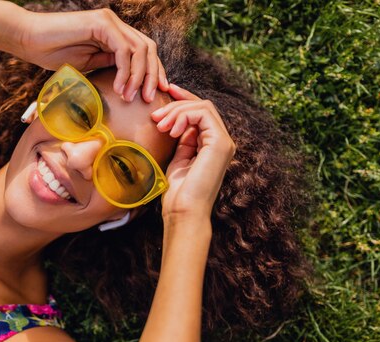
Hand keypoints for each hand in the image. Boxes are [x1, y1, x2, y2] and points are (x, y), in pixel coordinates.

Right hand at [17, 8, 168, 102]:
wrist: (30, 40)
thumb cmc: (53, 53)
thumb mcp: (89, 65)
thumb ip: (109, 68)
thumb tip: (130, 84)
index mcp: (115, 34)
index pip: (144, 51)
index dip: (154, 72)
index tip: (156, 93)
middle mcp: (115, 25)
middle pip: (148, 49)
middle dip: (152, 75)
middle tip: (150, 99)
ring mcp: (109, 22)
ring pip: (139, 49)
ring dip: (139, 76)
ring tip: (132, 98)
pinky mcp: (101, 23)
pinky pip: (123, 49)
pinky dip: (125, 71)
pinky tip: (120, 88)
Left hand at [151, 84, 235, 219]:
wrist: (183, 211)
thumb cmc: (177, 193)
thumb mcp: (177, 159)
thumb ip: (181, 140)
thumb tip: (173, 122)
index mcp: (212, 145)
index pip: (200, 112)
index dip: (183, 99)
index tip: (165, 92)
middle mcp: (221, 141)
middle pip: (201, 106)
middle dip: (176, 105)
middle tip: (155, 117)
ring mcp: (223, 142)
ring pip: (202, 107)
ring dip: (177, 111)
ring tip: (160, 125)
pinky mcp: (220, 143)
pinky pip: (203, 114)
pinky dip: (184, 116)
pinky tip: (171, 130)